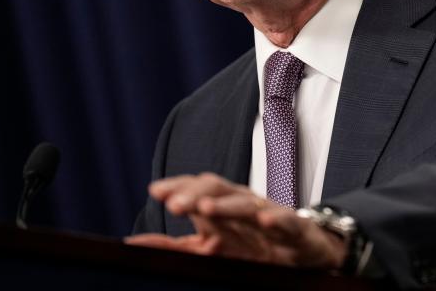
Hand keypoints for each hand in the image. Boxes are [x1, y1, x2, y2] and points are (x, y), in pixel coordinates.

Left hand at [124, 173, 347, 269]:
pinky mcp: (294, 229)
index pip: (199, 188)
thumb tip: (131, 245)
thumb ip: (173, 247)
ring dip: (227, 205)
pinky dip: (275, 220)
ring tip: (205, 209)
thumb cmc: (254, 244)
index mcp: (224, 206)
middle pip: (219, 190)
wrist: (304, 250)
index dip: (179, 187)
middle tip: (174, 203)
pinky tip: (263, 221)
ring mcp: (269, 215)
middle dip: (196, 193)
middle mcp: (244, 204)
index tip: (155, 190)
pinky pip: (286, 221)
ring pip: (247, 204)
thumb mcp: (210, 247)